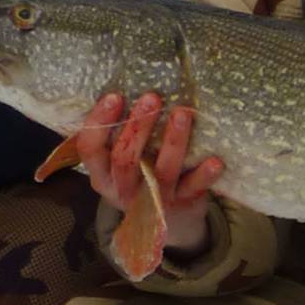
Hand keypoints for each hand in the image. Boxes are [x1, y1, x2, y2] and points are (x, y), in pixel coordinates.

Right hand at [77, 92, 224, 252]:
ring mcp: (154, 199)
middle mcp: (124, 189)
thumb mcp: (119, 162)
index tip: (114, 96)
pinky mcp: (183, 203)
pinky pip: (194, 188)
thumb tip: (125, 82)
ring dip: (173, 141)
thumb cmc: (141, 176)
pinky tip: (215, 160)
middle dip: (138, 127)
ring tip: (182, 113)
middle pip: (125, 159)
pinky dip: (204, 175)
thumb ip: (119, 135)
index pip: (90, 150)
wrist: (171, 222)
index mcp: (102, 175)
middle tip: (152, 97)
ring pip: (161, 171)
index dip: (98, 124)